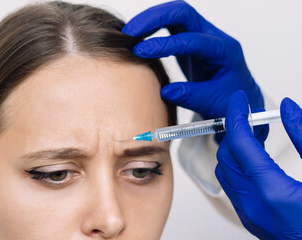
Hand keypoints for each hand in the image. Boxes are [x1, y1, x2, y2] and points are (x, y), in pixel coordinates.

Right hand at [122, 1, 266, 142]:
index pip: (191, 39)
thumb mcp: (215, 102)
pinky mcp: (189, 41)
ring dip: (150, 20)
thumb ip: (192, 96)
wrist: (237, 97)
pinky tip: (138, 38)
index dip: (164, 44)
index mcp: (223, 50)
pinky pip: (170, 26)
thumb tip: (165, 91)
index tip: (140, 52)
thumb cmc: (230, 99)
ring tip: (129, 33)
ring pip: (174, 14)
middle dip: (154, 18)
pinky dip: (152, 28)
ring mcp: (200, 36)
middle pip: (182, 12)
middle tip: (130, 32)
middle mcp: (212, 36)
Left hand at [216, 91, 301, 239]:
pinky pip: (232, 187)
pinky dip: (238, 167)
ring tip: (255, 135)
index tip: (238, 99)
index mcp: (271, 191)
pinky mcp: (252, 220)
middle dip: (235, 131)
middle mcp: (253, 205)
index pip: (240, 142)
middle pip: (227, 156)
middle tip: (252, 116)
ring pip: (226, 172)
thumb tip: (288, 108)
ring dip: (235, 149)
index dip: (237, 115)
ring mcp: (250, 215)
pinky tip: (256, 160)